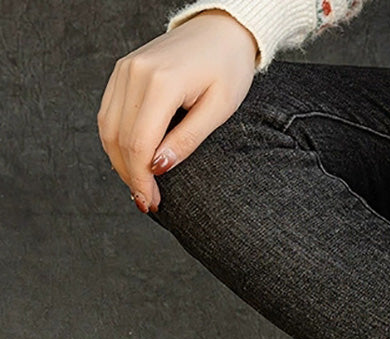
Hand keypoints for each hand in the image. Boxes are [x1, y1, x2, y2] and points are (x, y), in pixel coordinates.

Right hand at [97, 10, 258, 213]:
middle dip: (131, 177)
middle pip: (119, 139)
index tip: (152, 204)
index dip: (142, 180)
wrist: (220, 30)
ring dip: (120, 163)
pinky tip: (132, 162)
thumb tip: (158, 167)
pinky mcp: (123, 71)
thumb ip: (187, 139)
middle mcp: (135, 73)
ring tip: (141, 187)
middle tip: (148, 202)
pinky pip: (109, 114)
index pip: (139, 144)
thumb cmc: (227, 69)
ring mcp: (125, 69)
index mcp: (161, 83)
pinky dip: (116, 142)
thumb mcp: (218, 109)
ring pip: (107, 128)